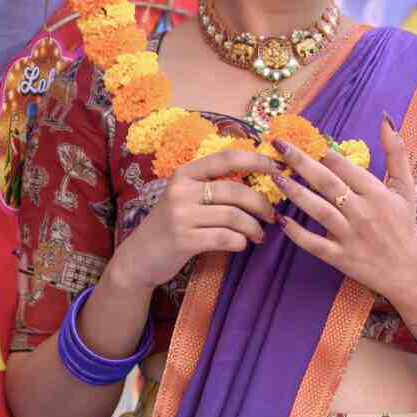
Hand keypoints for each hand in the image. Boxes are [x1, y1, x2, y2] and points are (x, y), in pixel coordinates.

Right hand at [109, 145, 277, 296]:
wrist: (138, 258)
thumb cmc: (170, 227)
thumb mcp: (185, 199)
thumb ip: (212, 188)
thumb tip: (258, 185)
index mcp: (185, 174)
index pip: (227, 158)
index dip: (256, 160)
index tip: (278, 167)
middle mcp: (181, 190)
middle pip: (236, 191)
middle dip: (261, 204)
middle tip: (272, 216)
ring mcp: (180, 215)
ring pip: (233, 216)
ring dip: (253, 227)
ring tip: (258, 235)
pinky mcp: (183, 240)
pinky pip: (224, 238)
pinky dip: (239, 242)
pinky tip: (241, 245)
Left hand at [277, 124, 416, 340]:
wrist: (408, 271)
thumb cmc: (404, 225)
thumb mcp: (405, 187)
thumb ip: (396, 152)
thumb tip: (385, 118)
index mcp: (376, 193)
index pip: (346, 167)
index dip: (324, 152)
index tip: (305, 138)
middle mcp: (362, 212)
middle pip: (327, 183)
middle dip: (301, 162)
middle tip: (279, 146)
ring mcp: (350, 235)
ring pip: (319, 210)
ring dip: (296, 193)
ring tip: (276, 177)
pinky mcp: (340, 257)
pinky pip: (315, 244)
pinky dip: (298, 233)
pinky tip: (281, 220)